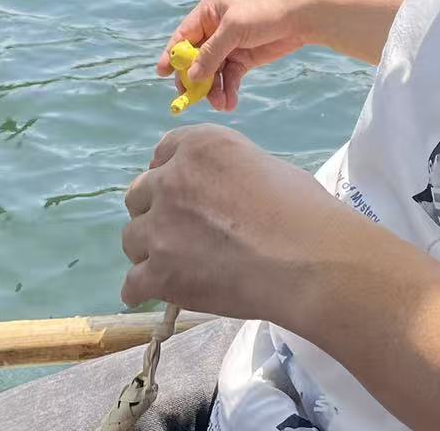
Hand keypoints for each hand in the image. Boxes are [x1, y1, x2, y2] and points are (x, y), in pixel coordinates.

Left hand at [119, 123, 354, 322]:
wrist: (308, 262)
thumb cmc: (302, 211)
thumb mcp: (261, 164)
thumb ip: (224, 172)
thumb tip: (217, 194)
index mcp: (199, 146)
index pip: (163, 151)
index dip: (170, 173)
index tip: (180, 192)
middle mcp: (171, 180)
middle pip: (139, 194)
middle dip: (155, 210)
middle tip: (180, 230)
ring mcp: (161, 228)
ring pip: (131, 238)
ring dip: (149, 250)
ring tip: (175, 265)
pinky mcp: (160, 273)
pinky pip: (132, 284)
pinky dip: (144, 290)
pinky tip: (157, 293)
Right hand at [158, 0, 317, 111]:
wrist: (302, 18)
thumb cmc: (266, 12)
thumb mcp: (234, 28)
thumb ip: (212, 52)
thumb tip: (192, 76)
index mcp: (209, 12)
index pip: (183, 36)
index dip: (172, 55)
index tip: (162, 73)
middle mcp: (215, 29)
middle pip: (195, 58)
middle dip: (194, 79)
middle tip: (191, 98)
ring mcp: (229, 45)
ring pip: (212, 72)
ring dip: (213, 90)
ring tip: (220, 105)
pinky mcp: (244, 59)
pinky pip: (230, 78)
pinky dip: (228, 91)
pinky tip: (230, 103)